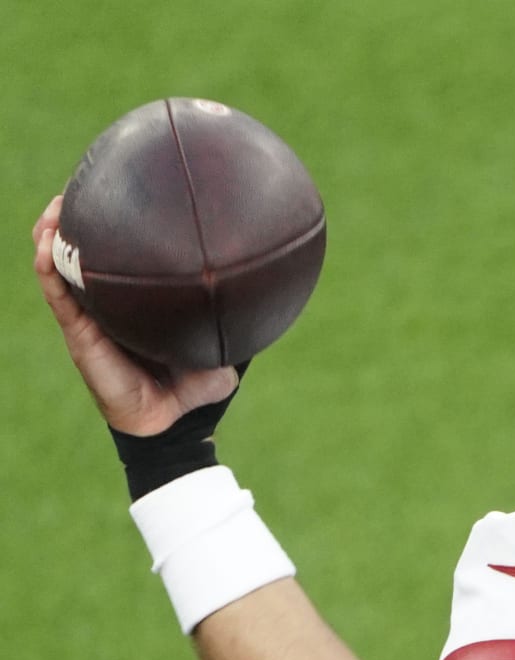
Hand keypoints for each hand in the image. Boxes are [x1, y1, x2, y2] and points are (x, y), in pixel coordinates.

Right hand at [32, 195, 238, 435]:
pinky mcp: (79, 333)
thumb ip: (238, 324)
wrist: (168, 423)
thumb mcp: (219, 348)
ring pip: (60, 266)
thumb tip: (272, 297)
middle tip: (80, 184)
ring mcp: (89, 317)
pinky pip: (58, 294)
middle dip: (76, 220)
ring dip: (52, 234)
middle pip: (82, 253)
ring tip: (55, 207)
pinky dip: (50, 267)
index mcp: (135, 304)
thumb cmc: (190, 385)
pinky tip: (47, 245)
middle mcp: (107, 305)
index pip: (120, 259)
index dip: (113, 229)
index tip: (118, 193)